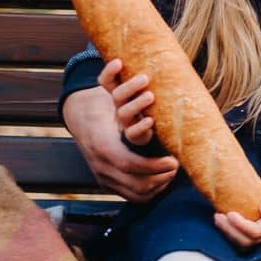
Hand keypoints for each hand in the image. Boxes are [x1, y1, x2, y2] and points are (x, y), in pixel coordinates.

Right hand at [62, 76, 177, 201]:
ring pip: (134, 191)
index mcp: (102, 144)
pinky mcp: (106, 180)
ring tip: (173, 174)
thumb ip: (117, 86)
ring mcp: (102, 173)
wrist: (82, 114)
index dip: (153, 166)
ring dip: (157, 185)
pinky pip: (130, 195)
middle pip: (133, 181)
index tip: (175, 161)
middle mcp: (100, 162)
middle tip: (178, 166)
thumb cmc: (104, 101)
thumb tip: (122, 65)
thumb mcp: (111, 93)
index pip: (129, 164)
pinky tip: (162, 184)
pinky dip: (148, 193)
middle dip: (159, 176)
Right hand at [102, 59, 158, 147]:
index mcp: (122, 92)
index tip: (118, 61)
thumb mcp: (153, 86)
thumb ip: (154, 72)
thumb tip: (169, 48)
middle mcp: (121, 106)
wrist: (159, 129)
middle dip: (129, 86)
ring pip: (124, 112)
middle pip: (117, 95)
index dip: (110, 72)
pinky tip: (151, 120)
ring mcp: (127, 121)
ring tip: (150, 96)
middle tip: (144, 78)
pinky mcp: (136, 135)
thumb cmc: (158, 101)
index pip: (107, 81)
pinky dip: (140, 126)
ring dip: (136, 104)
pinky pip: (133, 133)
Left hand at [215, 174, 260, 248]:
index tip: (229, 213)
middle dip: (231, 231)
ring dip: (228, 233)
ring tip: (217, 218)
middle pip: (248, 241)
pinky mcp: (255, 232)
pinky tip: (222, 221)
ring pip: (243, 242)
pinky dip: (230, 232)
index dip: (241, 225)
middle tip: (218, 216)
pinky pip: (241, 238)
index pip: (257, 232)